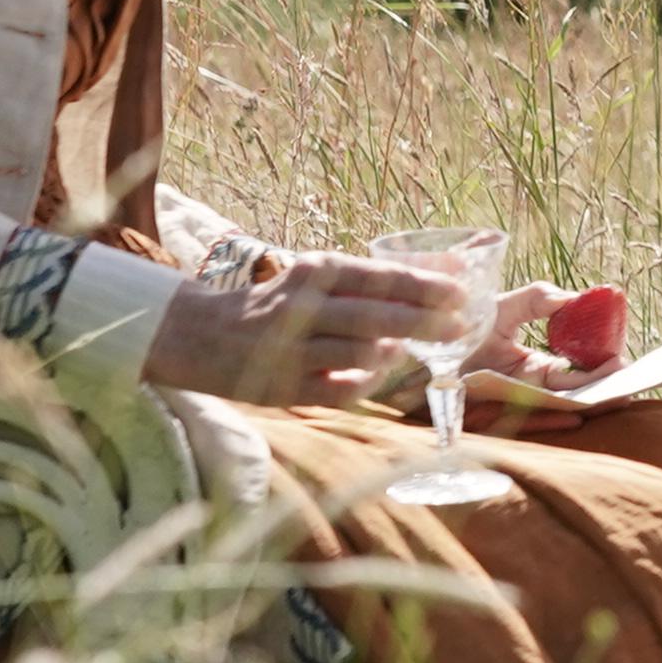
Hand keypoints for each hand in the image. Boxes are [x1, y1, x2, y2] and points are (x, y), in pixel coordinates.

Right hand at [142, 250, 474, 406]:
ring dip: (393, 352)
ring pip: (361, 353)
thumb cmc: (276, 303)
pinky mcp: (285, 388)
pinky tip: (374, 374)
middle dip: (424, 322)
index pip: (378, 277)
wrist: (198, 336)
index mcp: (313, 272)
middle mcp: (302, 308)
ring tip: (405, 349)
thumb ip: (371, 282)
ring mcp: (292, 350)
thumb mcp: (315, 279)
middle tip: (459, 327)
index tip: (463, 293)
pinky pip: (342, 390)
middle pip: (376, 316)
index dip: (425, 286)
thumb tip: (450, 276)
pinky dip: (366, 383)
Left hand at [461, 281, 633, 412]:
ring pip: (551, 408)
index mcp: (530, 367)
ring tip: (615, 398)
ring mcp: (506, 406)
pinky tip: (576, 415)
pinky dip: (549, 421)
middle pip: (568, 394)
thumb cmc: (457, 328)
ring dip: (584, 405)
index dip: (597, 367)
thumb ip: (539, 299)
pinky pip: (521, 423)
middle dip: (600, 391)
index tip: (621, 362)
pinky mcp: (485, 419)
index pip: (571, 370)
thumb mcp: (503, 307)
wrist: (408, 352)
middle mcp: (522, 390)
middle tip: (628, 386)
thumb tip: (575, 298)